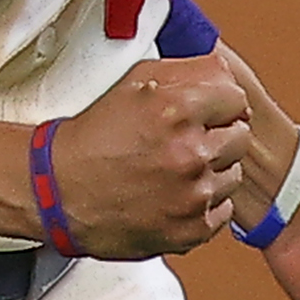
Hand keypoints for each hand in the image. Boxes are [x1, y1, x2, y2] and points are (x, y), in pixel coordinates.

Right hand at [33, 53, 264, 255]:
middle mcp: (190, 153)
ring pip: (233, 174)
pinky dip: (204, 204)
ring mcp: (193, 195)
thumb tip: (225, 72)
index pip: (236, 98)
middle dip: (216, 135)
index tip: (207, 111)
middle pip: (240, 136)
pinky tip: (173, 194)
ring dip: (210, 170)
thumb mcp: (133, 83)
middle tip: (184, 142)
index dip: (219, 103)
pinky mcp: (192, 229)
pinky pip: (223, 209)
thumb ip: (187, 69)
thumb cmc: (93, 139)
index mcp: (177, 110)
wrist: (58, 191)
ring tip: (173, 169)